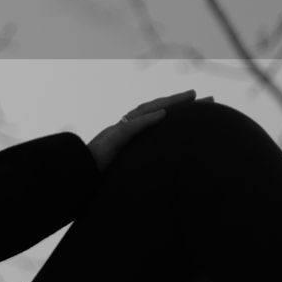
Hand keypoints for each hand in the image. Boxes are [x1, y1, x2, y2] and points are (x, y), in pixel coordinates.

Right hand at [87, 90, 213, 171]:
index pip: (154, 119)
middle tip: (207, 97)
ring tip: (190, 97)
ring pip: (143, 112)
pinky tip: (163, 116)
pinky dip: (146, 121)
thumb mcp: (125, 175)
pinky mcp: (109, 142)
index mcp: (127, 137)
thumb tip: (164, 180)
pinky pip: (129, 129)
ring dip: (168, 104)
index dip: (175, 111)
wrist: (74, 183)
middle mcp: (122, 130)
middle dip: (180, 102)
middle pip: (154, 110)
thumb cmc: (98, 183)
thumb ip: (141, 171)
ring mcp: (115, 133)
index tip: (198, 105)